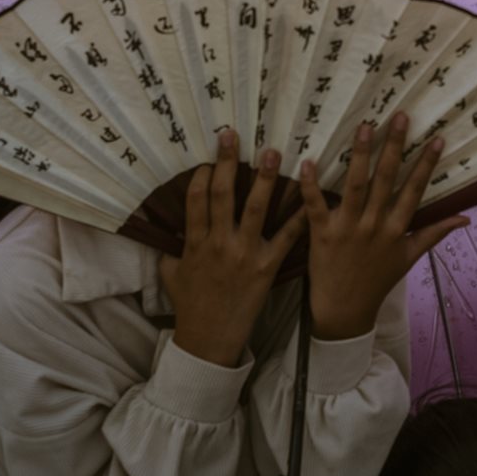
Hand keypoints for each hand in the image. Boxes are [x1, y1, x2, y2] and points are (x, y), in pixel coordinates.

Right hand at [160, 133, 304, 367]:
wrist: (209, 340)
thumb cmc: (191, 307)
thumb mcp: (172, 275)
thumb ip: (172, 249)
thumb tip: (166, 229)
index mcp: (194, 243)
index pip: (196, 200)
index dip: (204, 174)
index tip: (212, 154)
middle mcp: (218, 243)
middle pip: (222, 195)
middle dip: (228, 162)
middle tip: (234, 135)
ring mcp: (243, 254)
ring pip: (254, 208)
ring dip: (264, 178)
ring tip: (273, 152)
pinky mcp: (266, 267)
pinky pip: (285, 237)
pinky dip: (298, 217)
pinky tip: (310, 197)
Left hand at [299, 116, 467, 341]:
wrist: (344, 312)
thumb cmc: (377, 281)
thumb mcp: (409, 258)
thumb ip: (435, 234)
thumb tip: (465, 219)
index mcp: (396, 229)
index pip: (415, 191)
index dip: (426, 165)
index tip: (437, 138)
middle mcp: (374, 225)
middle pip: (386, 180)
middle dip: (394, 148)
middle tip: (399, 117)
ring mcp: (347, 229)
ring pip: (355, 187)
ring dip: (360, 156)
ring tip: (364, 127)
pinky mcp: (321, 234)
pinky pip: (315, 206)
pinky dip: (312, 185)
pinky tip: (309, 162)